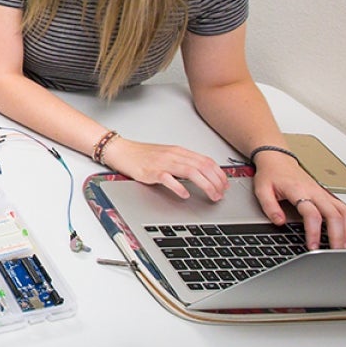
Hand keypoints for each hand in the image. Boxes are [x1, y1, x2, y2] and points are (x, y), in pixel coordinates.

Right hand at [101, 137, 229, 201]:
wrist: (120, 151)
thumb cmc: (141, 155)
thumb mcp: (166, 155)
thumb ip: (183, 162)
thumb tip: (201, 174)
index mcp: (179, 151)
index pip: (206, 160)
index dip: (219, 173)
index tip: (225, 184)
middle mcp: (173, 155)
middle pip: (202, 167)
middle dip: (216, 182)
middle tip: (221, 194)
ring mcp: (162, 162)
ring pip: (191, 172)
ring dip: (205, 185)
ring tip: (211, 195)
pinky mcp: (150, 171)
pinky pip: (168, 178)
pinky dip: (179, 187)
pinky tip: (185, 194)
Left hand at [251, 152, 345, 250]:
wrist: (278, 160)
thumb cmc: (270, 174)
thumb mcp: (262, 190)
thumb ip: (269, 207)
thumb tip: (279, 222)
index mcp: (298, 191)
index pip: (312, 214)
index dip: (314, 232)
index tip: (312, 246)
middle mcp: (315, 192)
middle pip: (334, 215)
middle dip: (337, 235)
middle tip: (334, 251)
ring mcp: (323, 193)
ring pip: (344, 212)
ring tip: (342, 246)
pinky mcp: (327, 195)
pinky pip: (345, 208)